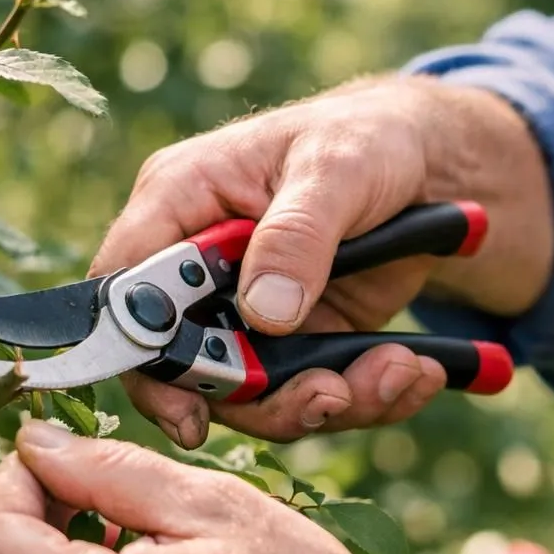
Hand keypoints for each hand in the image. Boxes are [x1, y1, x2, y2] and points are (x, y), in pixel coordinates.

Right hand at [91, 76, 553, 448]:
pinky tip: (414, 373)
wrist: (427, 166)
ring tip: (400, 372)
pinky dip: (366, 396)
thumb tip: (265, 313)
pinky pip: (311, 392)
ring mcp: (246, 310)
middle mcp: (201, 266)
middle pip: (188, 365)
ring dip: (327, 400)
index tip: (189, 413)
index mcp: (181, 201)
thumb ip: (296, 234)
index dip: (142, 356)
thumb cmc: (364, 140)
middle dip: (263, 397)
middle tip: (333, 396)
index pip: (126, 290)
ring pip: (255, 394)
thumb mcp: (335, 167)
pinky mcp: (295, 340)